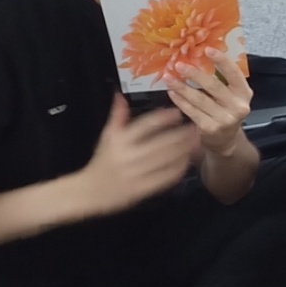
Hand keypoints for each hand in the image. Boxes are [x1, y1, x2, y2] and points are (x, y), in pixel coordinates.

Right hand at [81, 94, 197, 214]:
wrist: (89, 192)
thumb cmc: (102, 161)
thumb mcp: (107, 137)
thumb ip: (117, 116)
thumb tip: (120, 94)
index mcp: (119, 140)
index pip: (145, 125)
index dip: (163, 118)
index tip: (178, 112)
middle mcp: (128, 156)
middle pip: (161, 142)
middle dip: (181, 134)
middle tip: (195, 127)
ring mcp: (136, 173)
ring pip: (166, 160)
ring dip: (184, 150)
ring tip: (196, 141)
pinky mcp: (142, 189)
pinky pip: (165, 177)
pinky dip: (178, 168)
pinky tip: (187, 161)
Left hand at [163, 48, 252, 155]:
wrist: (225, 138)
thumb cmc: (226, 110)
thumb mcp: (232, 94)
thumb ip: (222, 79)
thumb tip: (200, 56)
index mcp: (244, 92)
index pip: (235, 73)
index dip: (222, 61)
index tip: (207, 49)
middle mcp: (238, 106)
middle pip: (214, 86)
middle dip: (195, 74)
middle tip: (179, 65)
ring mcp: (225, 119)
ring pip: (200, 99)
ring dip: (182, 87)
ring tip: (169, 78)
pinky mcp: (211, 128)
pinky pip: (192, 112)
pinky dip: (180, 101)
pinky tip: (172, 93)